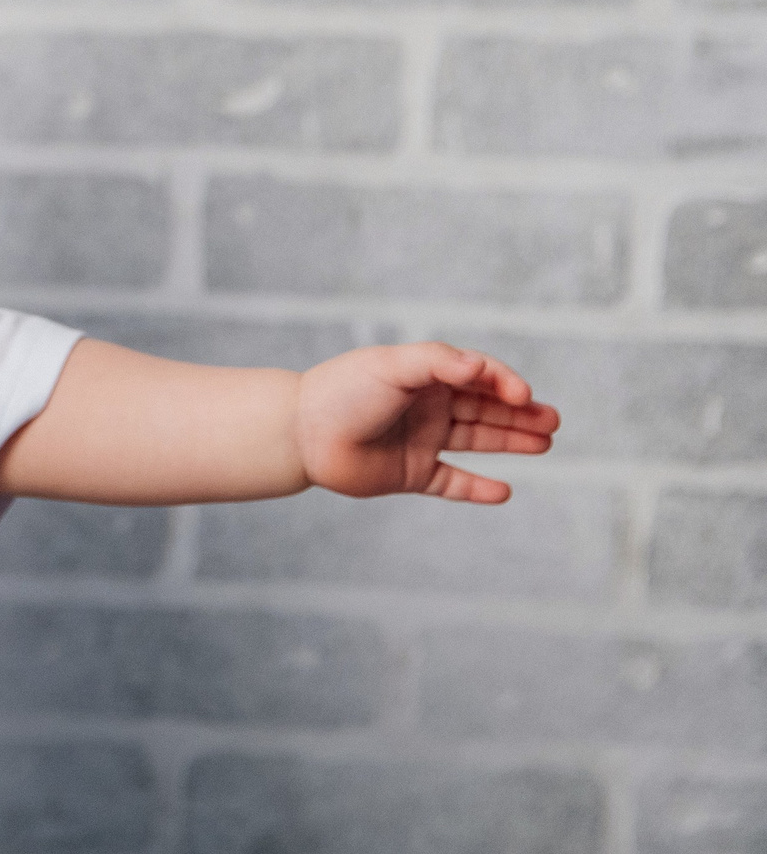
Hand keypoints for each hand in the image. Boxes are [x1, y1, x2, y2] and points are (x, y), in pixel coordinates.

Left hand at [293, 343, 557, 503]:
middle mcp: (426, 407)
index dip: (505, 384)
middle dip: (521, 413)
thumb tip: (484, 369)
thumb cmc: (343, 391)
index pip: (477, 376)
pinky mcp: (410, 474)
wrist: (300, 434)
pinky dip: (477, 488)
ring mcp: (420, 441)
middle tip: (554, 422)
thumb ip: (440, 362)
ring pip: (476, 440)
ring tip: (545, 443)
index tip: (525, 396)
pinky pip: (451, 483)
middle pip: (484, 408)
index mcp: (424, 377)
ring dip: (511, 441)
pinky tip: (503, 491)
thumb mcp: (392, 365)